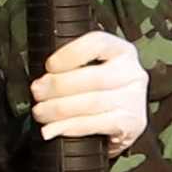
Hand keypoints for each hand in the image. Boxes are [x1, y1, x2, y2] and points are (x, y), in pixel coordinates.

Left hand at [26, 29, 149, 151]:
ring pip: (92, 103)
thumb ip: (69, 68)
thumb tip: (41, 82)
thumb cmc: (99, 91)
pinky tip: (55, 128)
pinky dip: (70, 126)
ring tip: (40, 112)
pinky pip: (95, 124)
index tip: (49, 66)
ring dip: (59, 109)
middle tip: (38, 92)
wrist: (123, 122)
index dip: (70, 54)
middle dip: (58, 86)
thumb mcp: (89, 70)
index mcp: (121, 51)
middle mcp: (132, 73)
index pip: (98, 44)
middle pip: (93, 77)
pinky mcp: (130, 124)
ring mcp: (134, 100)